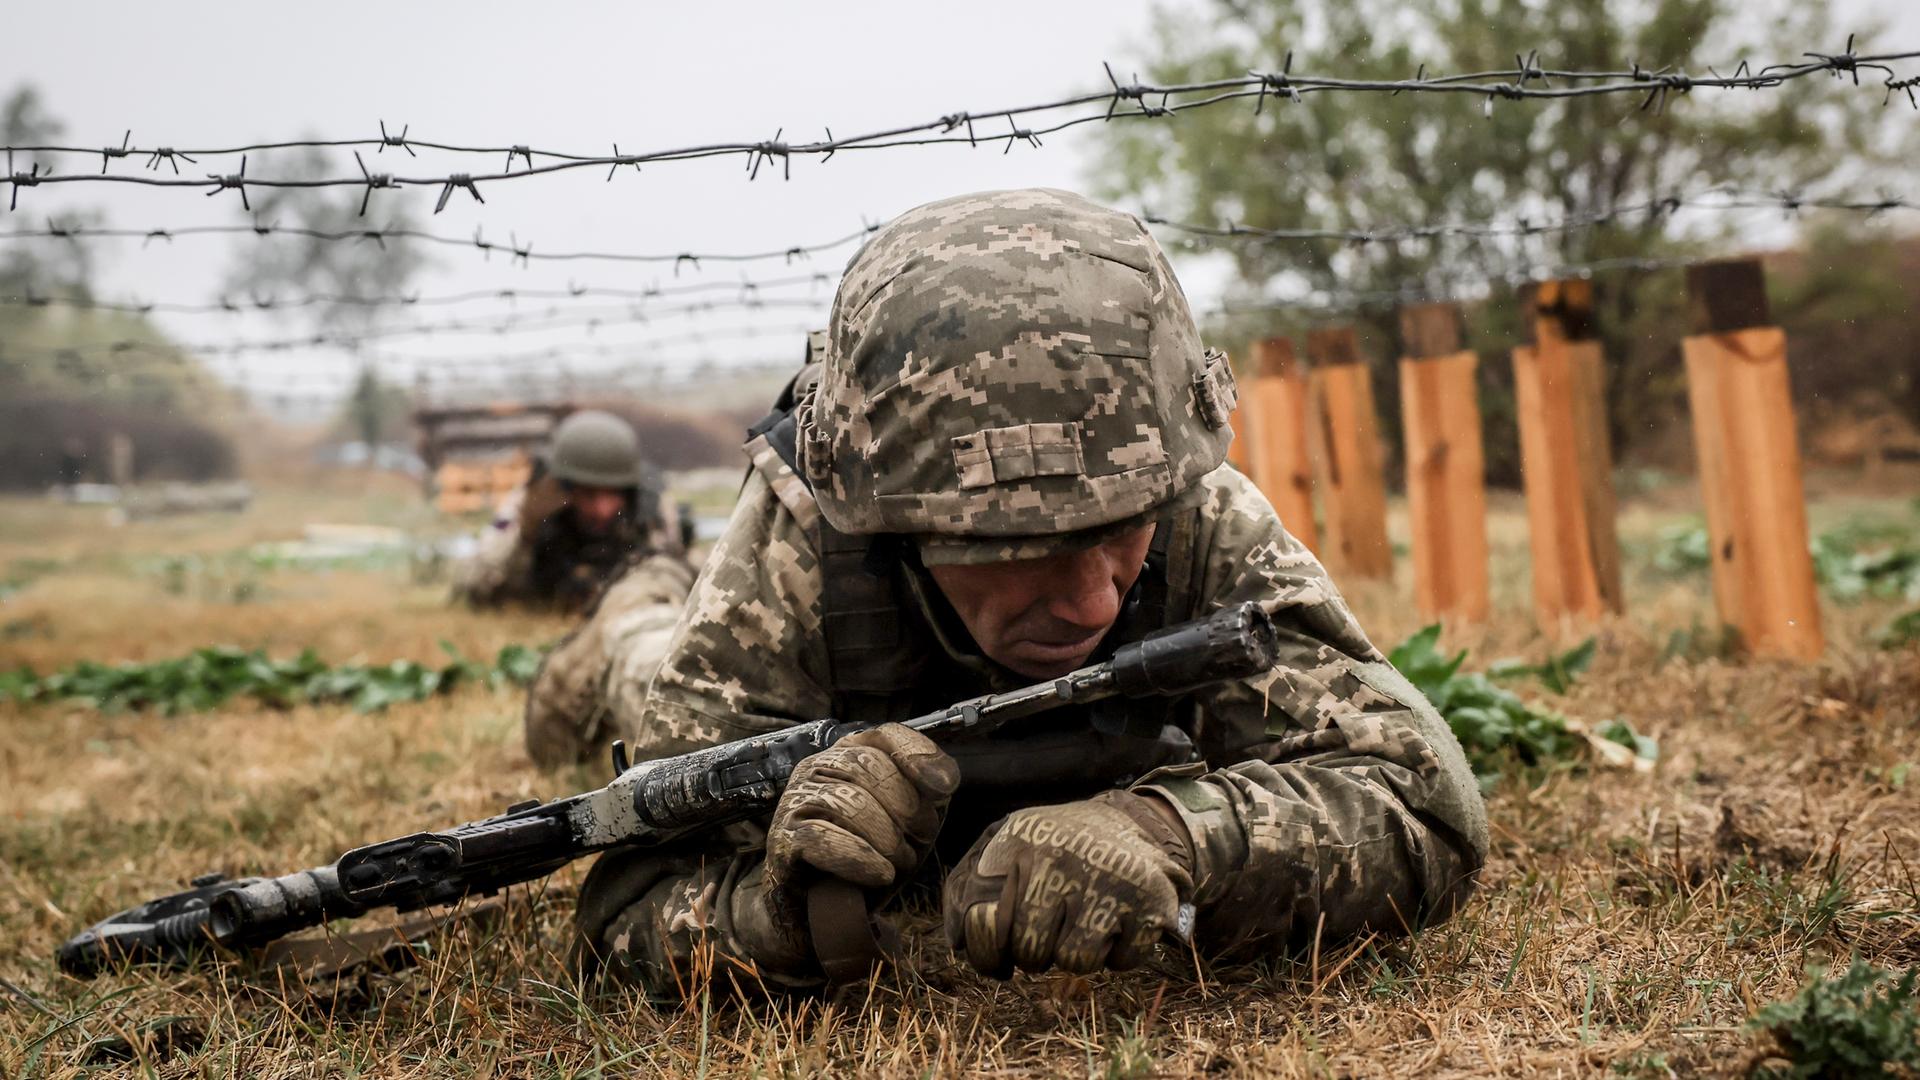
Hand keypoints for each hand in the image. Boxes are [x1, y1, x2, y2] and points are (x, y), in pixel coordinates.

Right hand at [763, 723, 960, 911]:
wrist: (823, 907)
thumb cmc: (868, 856)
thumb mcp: (908, 823)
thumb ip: (928, 794)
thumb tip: (941, 782)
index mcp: (848, 755)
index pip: (884, 735)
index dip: (916, 756)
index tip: (944, 790)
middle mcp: (817, 768)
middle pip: (866, 767)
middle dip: (904, 808)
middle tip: (918, 842)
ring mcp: (795, 801)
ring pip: (846, 802)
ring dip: (885, 838)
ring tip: (897, 863)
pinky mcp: (782, 840)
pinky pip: (820, 839)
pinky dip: (858, 858)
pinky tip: (880, 874)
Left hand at [943, 790, 1193, 977]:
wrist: (1133, 823)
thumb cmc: (1056, 846)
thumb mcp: (1008, 843)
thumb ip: (968, 884)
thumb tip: (958, 941)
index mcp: (1020, 843)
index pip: (982, 924)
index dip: (987, 950)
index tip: (999, 948)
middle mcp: (1063, 858)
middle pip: (1030, 950)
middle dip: (1034, 952)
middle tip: (1048, 929)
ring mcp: (1110, 880)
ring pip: (1076, 962)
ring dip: (1076, 953)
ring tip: (1082, 920)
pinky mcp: (1150, 903)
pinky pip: (1121, 962)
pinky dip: (1118, 953)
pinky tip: (1117, 920)